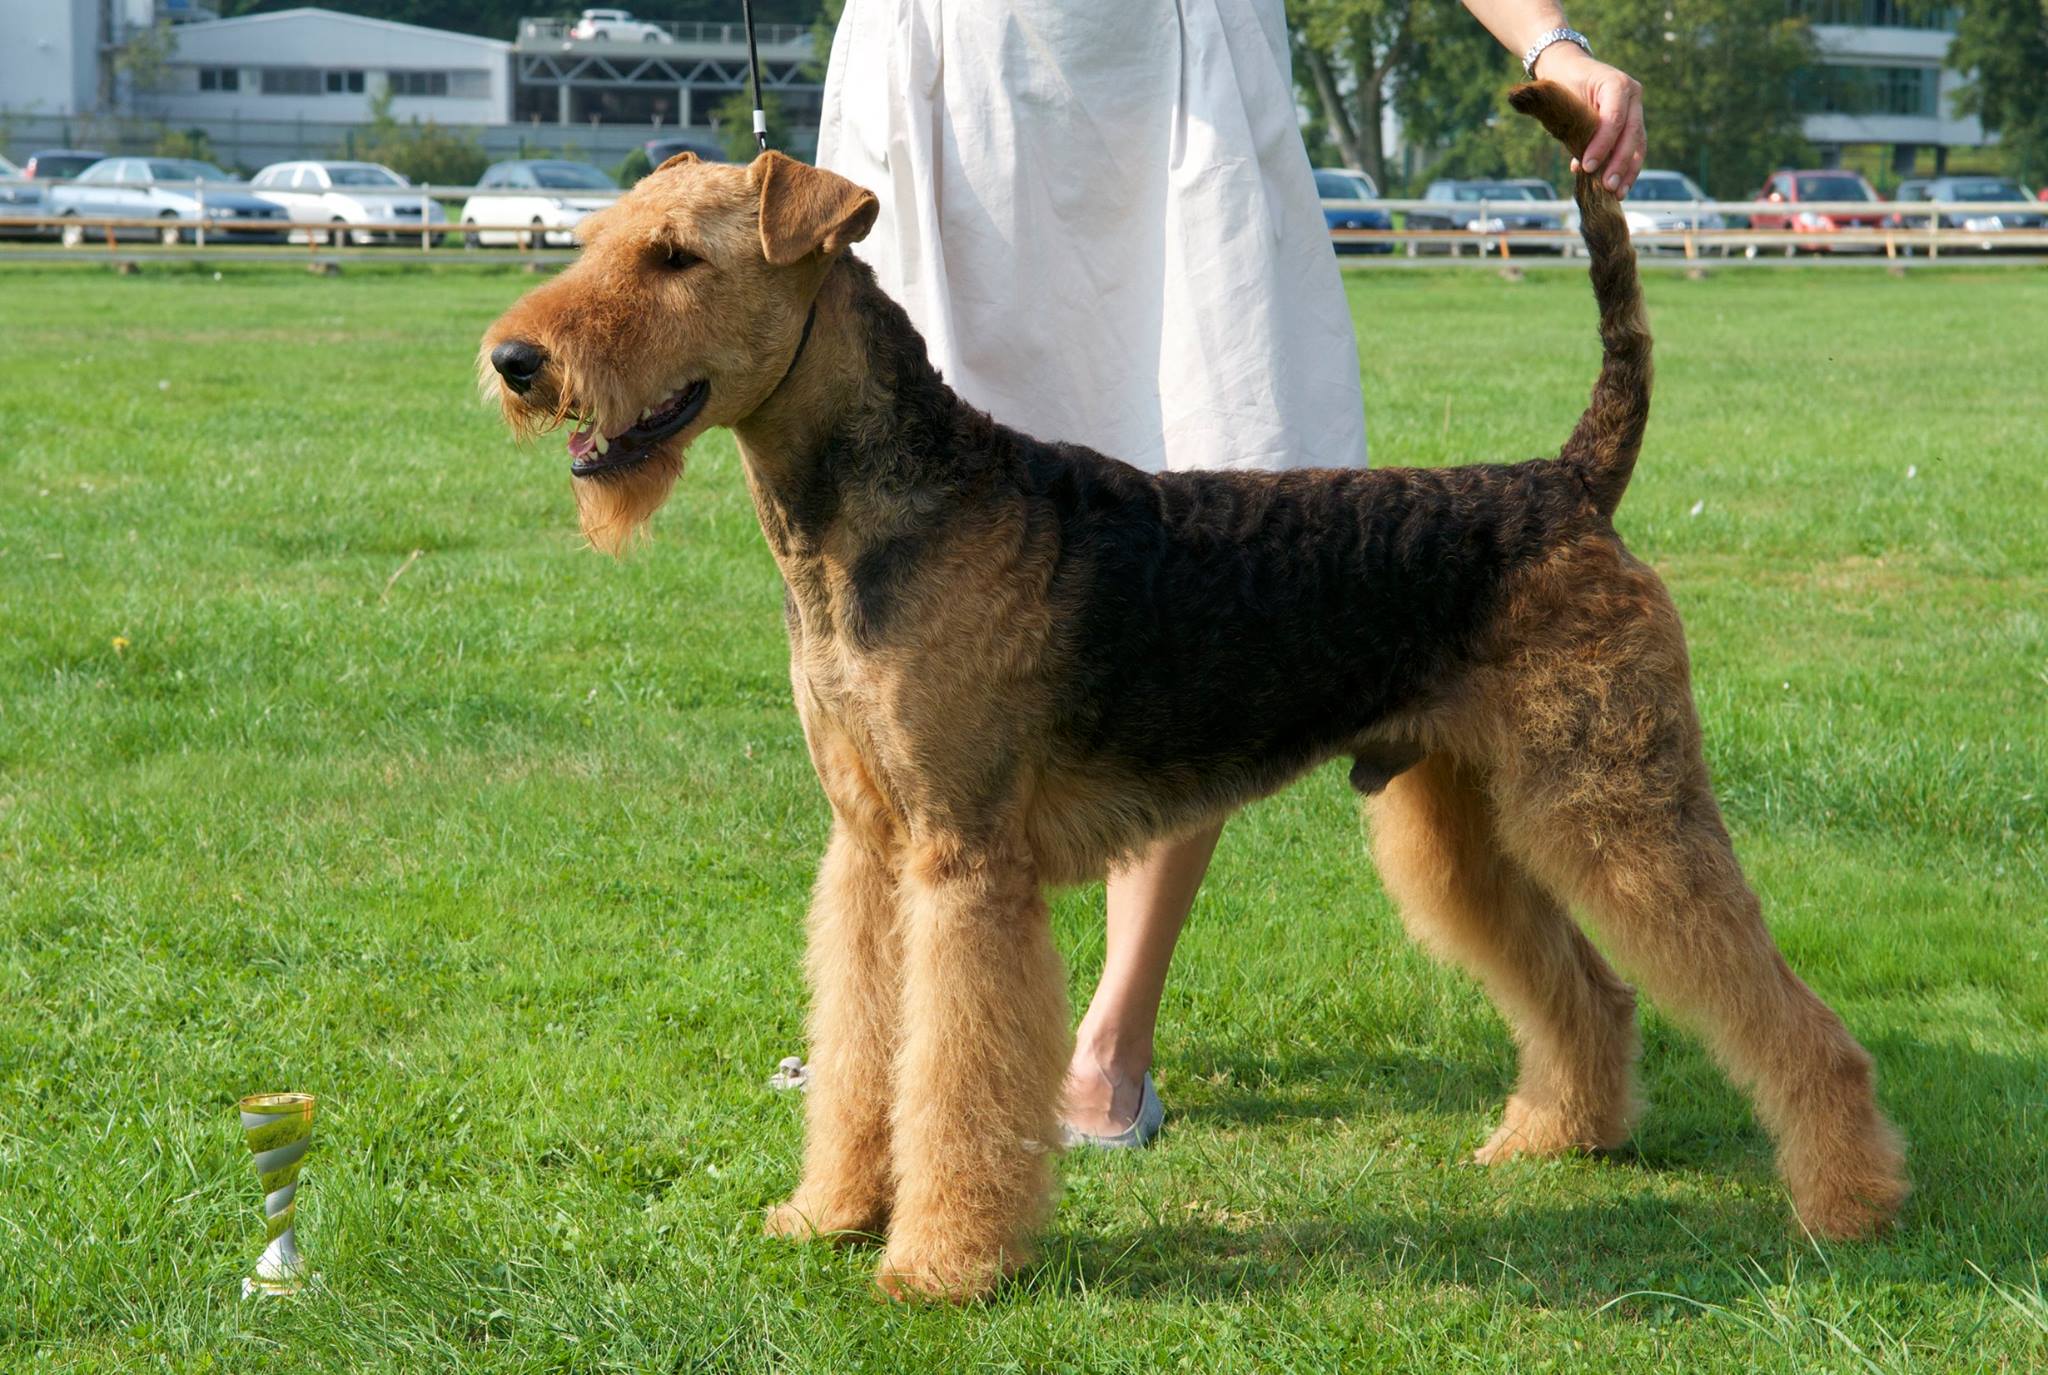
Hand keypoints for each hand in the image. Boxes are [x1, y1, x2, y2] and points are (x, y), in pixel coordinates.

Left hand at [1530, 42, 1645, 195]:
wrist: (1568, 67)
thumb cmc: (1563, 84)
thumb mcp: (1564, 102)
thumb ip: (1575, 129)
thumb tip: (1580, 167)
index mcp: (1616, 84)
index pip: (1613, 119)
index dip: (1602, 145)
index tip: (1588, 167)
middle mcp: (1632, 94)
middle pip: (1631, 133)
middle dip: (1620, 163)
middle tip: (1608, 187)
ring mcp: (1636, 107)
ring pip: (1638, 142)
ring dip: (1629, 170)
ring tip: (1619, 193)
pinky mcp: (1633, 121)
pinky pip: (1635, 146)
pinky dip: (1627, 167)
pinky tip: (1619, 186)